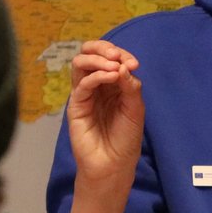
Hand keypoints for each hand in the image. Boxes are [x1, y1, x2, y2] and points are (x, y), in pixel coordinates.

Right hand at [67, 39, 144, 188]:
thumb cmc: (126, 137)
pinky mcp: (76, 105)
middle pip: (90, 53)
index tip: (134, 63)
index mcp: (112, 82)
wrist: (114, 164)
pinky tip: (111, 78)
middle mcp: (97, 84)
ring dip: (97, 59)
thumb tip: (122, 65)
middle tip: (116, 56)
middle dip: (103, 48)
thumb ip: (130, 86)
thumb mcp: (135, 109)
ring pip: (80, 64)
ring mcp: (85, 94)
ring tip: (113, 67)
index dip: (121, 54)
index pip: (110, 57)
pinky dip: (96, 76)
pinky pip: (82, 84)